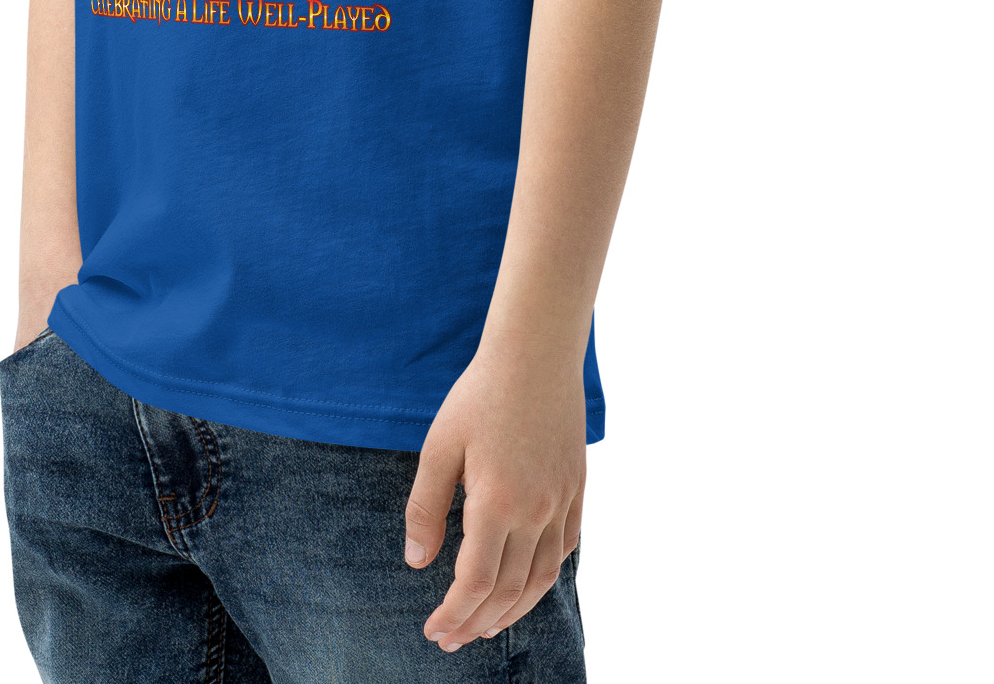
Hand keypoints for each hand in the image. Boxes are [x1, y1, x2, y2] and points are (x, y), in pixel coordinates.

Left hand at [404, 345, 585, 650]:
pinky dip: (545, 576)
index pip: (475, 583)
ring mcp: (561, 502)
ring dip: (513, 610)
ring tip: (487, 625)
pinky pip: (566, 548)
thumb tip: (417, 561)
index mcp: (496, 504)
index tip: (434, 630)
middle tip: (452, 639)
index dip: (453, 614)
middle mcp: (535, 513)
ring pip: (541, 578)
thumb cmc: (480, 394)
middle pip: (508, 591)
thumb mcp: (439, 447)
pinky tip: (528, 583)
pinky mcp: (576, 488)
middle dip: (477, 622)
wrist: (536, 354)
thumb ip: (426, 507)